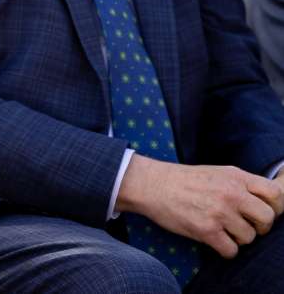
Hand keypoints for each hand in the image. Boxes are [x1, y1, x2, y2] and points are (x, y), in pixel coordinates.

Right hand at [116, 155, 283, 258]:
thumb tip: (265, 200)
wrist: (151, 184)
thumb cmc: (183, 180)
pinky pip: (231, 250)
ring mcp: (219, 212)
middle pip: (267, 219)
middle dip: (260, 227)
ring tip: (223, 231)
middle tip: (246, 225)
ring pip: (249, 237)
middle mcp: (231, 194)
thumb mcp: (217, 172)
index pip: (275, 194)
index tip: (263, 212)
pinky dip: (225, 249)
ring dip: (239, 238)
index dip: (275, 207)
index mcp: (236, 177)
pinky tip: (215, 240)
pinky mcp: (206, 230)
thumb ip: (241, 184)